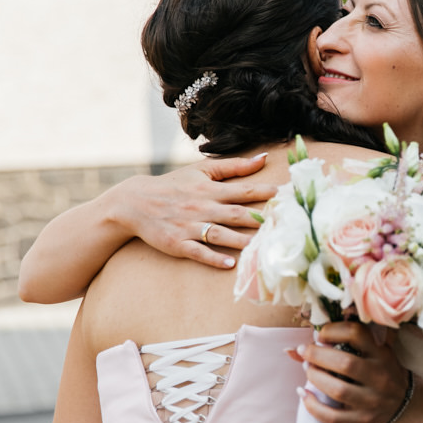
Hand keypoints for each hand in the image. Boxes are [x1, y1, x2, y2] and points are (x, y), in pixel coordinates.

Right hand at [115, 155, 278, 268]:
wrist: (134, 203)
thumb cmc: (174, 186)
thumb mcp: (201, 171)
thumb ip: (234, 166)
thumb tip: (264, 157)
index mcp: (210, 190)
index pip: (244, 191)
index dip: (266, 193)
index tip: (287, 196)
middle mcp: (202, 207)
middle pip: (236, 214)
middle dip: (260, 218)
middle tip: (283, 224)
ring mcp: (189, 226)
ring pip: (220, 234)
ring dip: (241, 240)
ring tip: (262, 246)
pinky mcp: (177, 244)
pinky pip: (198, 252)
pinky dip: (213, 257)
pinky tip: (229, 264)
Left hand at [294, 322, 413, 422]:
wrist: (405, 405)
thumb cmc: (382, 372)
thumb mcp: (373, 353)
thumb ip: (341, 345)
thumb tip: (292, 349)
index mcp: (382, 355)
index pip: (357, 334)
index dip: (333, 330)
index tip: (320, 334)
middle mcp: (379, 377)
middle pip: (345, 363)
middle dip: (317, 355)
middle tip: (305, 352)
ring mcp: (371, 401)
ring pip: (338, 390)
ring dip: (315, 378)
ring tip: (307, 370)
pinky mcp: (362, 420)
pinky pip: (333, 417)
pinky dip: (313, 407)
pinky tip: (304, 395)